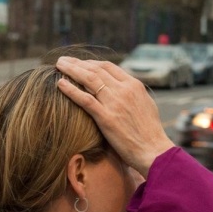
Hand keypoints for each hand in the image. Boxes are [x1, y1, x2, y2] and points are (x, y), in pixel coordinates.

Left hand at [56, 56, 174, 177]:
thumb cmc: (150, 133)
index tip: (79, 63)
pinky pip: (85, 99)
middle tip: (63, 60)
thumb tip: (123, 88)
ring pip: (89, 79)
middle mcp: (124, 90)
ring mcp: (115, 103)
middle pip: (96, 69)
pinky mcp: (106, 118)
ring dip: (71, 70)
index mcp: (134, 85)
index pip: (108, 67)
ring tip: (58, 65)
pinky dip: (71, 89)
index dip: (90, 63)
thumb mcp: (146, 105)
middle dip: (77, 63)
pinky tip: (60, 84)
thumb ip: (133, 94)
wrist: (154, 151)